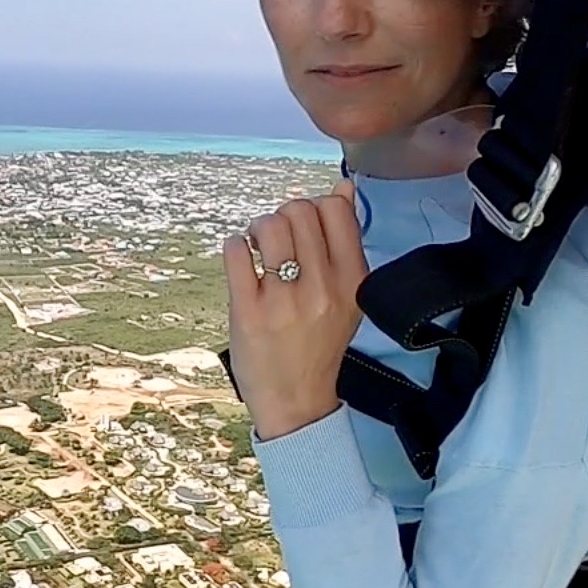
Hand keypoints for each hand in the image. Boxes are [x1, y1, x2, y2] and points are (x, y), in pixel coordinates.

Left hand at [222, 181, 365, 440]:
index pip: (335, 208)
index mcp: (352, 280)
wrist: (297, 400)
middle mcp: (322, 288)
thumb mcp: (347, 295)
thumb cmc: (319, 342)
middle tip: (277, 241)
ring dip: (258, 230)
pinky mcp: (248, 312)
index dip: (315, 208)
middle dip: (283, 217)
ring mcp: (284, 301)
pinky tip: (242, 262)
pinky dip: (235, 247)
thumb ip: (345, 242)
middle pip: (298, 210)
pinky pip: (236, 251)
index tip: (305, 230)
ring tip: (259, 250)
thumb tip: (343, 188)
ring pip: (268, 225)